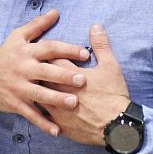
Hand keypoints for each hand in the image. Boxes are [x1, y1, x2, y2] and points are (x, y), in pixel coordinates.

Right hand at [0, 9, 92, 135]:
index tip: (85, 54)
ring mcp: (18, 88)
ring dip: (56, 100)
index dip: (67, 50)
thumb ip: (38, 25)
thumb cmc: (6, 56)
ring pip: (39, 95)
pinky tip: (57, 131)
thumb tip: (56, 12)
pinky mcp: (15, 104)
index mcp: (26, 52)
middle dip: (63, 76)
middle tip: (82, 80)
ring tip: (73, 103)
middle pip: (45, 72)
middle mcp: (23, 69)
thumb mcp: (18, 37)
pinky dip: (43, 123)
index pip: (49, 49)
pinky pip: (30, 114)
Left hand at [39, 23, 132, 147]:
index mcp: (69, 74)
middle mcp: (58, 91)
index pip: (51, 57)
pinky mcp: (59, 124)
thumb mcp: (111, 66)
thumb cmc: (113, 95)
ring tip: (34, 84)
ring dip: (37, 89)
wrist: (117, 127)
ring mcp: (57, 109)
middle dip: (38, 69)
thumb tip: (95, 26)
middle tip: (36, 63)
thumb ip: (101, 45)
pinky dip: (41, 110)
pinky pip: (43, 117)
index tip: (44, 47)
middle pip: (40, 76)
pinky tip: (39, 106)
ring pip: (38, 95)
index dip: (48, 51)